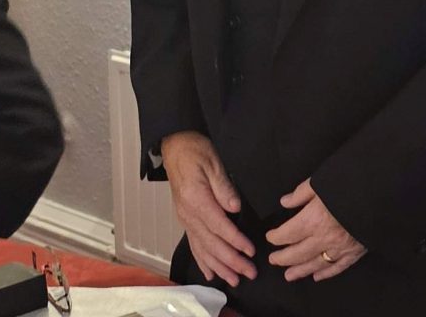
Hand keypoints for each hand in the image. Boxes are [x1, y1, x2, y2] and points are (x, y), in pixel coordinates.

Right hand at [161, 131, 255, 285]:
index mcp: (196, 199)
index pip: (219, 225)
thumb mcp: (213, 161)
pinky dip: (202, 260)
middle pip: (211, 243)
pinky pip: (193, 243)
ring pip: (202, 248)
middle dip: (231, 260)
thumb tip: (235, 207)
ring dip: (219, 266)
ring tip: (234, 280)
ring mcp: (185, 218)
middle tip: (249, 272)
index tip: (250, 251)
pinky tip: (210, 273)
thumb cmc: (196, 150)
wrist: (175, 146)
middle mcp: (188, 214)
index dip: (235, 241)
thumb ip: (223, 186)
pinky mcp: (185, 219)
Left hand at [266, 179, 365, 281]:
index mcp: (313, 219)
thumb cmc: (349, 182)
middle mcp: (324, 238)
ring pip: (315, 264)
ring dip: (300, 271)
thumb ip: (302, 193)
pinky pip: (337, 267)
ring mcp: (340, 248)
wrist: (381, 191)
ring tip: (288, 275)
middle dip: (283, 257)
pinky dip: (326, 273)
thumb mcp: (321, 180)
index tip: (270, 236)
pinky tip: (317, 276)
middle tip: (273, 259)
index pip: (288, 233)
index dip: (276, 236)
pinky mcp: (354, 252)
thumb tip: (285, 202)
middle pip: (298, 253)